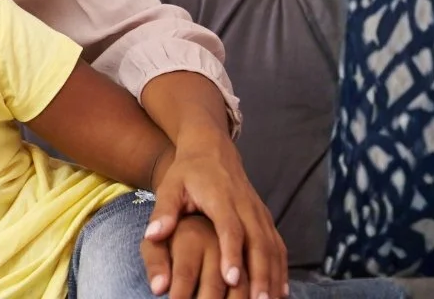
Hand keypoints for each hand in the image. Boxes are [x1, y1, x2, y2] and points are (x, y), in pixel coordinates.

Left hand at [144, 134, 287, 298]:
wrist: (212, 150)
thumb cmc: (187, 172)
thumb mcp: (170, 186)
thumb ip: (163, 212)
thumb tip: (152, 236)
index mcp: (221, 198)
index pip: (230, 229)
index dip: (232, 254)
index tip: (230, 280)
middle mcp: (245, 206)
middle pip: (258, 242)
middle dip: (259, 274)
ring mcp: (259, 212)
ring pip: (272, 246)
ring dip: (273, 275)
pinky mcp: (265, 218)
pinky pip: (278, 245)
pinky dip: (281, 268)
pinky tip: (280, 291)